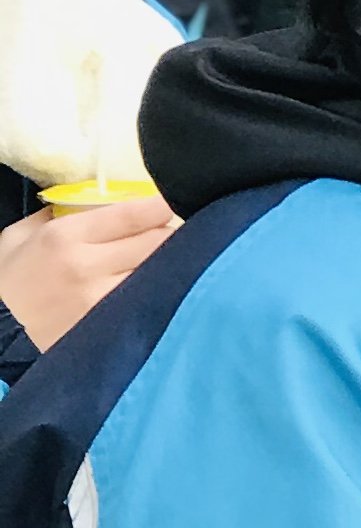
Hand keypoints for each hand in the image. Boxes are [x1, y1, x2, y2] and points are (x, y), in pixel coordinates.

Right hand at [0, 196, 173, 354]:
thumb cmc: (8, 282)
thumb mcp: (20, 237)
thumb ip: (57, 215)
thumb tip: (98, 201)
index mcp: (64, 236)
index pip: (133, 215)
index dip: (162, 207)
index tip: (172, 205)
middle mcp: (87, 265)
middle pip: (157, 242)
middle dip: (172, 235)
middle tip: (177, 235)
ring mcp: (101, 299)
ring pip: (159, 273)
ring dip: (173, 265)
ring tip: (174, 261)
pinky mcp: (111, 326)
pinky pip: (150, 301)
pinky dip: (161, 292)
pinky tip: (161, 288)